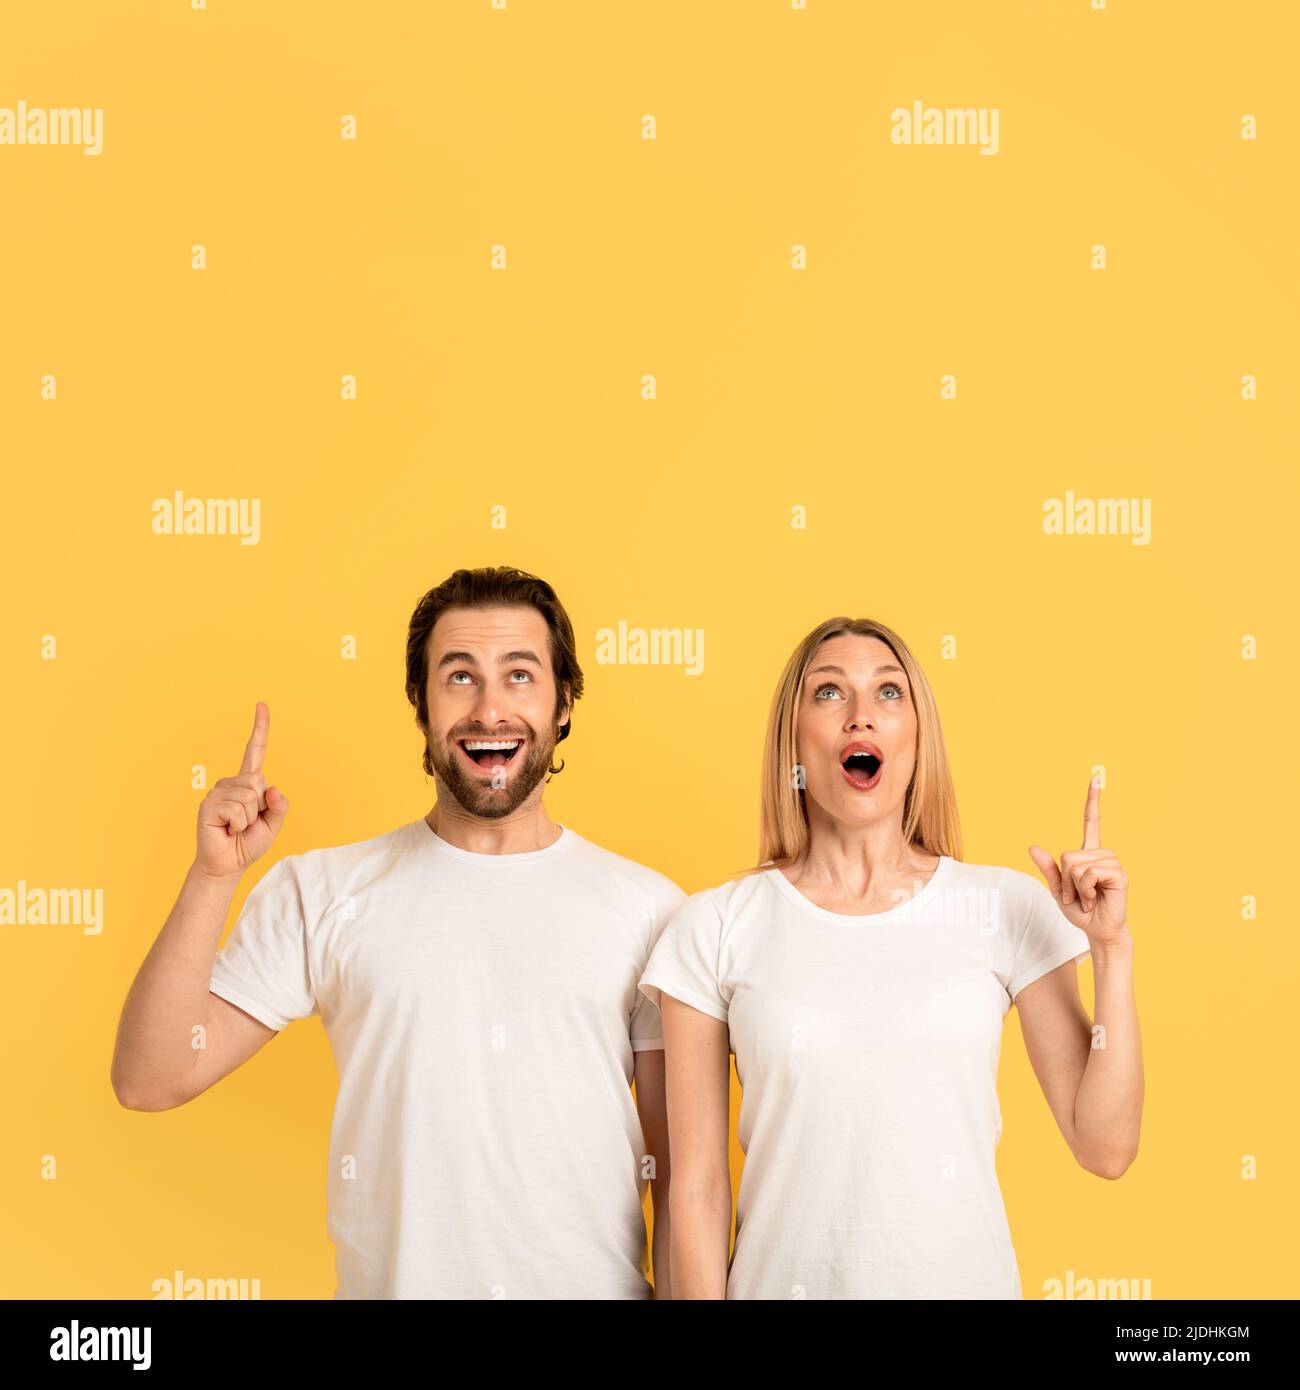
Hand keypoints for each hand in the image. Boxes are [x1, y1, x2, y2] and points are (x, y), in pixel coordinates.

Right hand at [194, 702, 289, 880]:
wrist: (228, 864)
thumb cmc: (248, 843)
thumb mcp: (273, 824)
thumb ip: (280, 807)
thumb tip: (273, 789)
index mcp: (248, 784)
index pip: (255, 751)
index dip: (260, 728)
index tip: (261, 705)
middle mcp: (231, 783)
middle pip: (259, 782)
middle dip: (261, 807)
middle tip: (247, 823)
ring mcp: (217, 792)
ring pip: (250, 797)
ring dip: (249, 818)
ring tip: (236, 827)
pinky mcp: (208, 804)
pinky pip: (237, 809)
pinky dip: (239, 824)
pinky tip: (227, 829)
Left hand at [1028, 776, 1128, 945]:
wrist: (1097, 930)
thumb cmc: (1080, 910)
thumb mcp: (1058, 889)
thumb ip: (1048, 868)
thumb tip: (1032, 847)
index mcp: (1089, 854)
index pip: (1091, 822)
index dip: (1092, 800)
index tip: (1096, 778)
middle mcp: (1102, 854)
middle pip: (1067, 855)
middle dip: (1065, 880)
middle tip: (1077, 894)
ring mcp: (1112, 863)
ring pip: (1076, 865)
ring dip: (1074, 887)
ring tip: (1087, 897)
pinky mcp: (1119, 875)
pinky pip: (1088, 874)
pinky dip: (1084, 890)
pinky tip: (1094, 898)